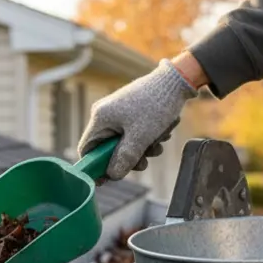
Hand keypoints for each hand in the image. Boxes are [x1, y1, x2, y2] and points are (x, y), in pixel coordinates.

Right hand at [78, 58, 198, 180]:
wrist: (176, 82)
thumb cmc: (156, 106)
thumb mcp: (140, 138)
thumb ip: (124, 158)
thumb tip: (113, 175)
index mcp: (100, 118)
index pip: (87, 150)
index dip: (95, 167)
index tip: (107, 180)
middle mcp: (105, 115)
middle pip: (108, 149)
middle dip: (128, 158)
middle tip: (144, 161)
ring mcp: (118, 113)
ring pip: (124, 144)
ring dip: (142, 149)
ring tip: (158, 143)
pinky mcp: (131, 113)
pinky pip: (134, 134)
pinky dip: (147, 139)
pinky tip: (161, 133)